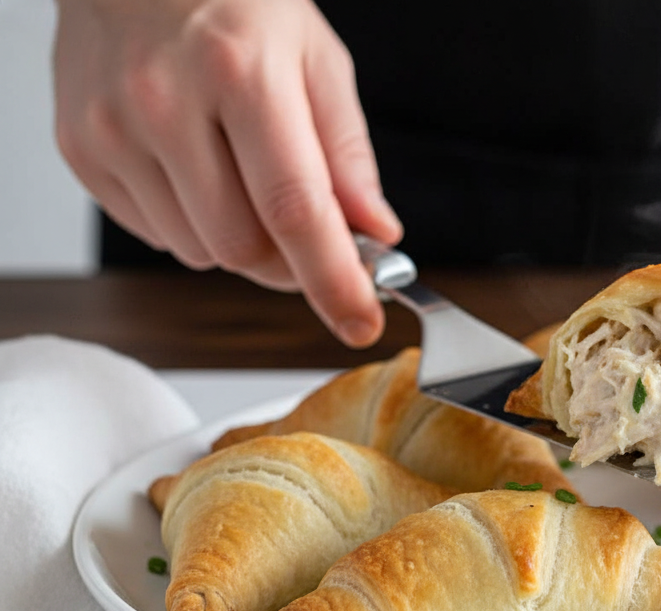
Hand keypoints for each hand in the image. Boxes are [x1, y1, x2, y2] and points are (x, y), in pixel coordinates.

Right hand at [53, 0, 400, 346]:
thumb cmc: (235, 0)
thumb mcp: (316, 59)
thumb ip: (347, 154)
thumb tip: (374, 235)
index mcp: (240, 72)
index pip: (295, 210)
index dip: (334, 281)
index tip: (360, 323)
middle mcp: (166, 102)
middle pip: (243, 247)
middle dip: (290, 262)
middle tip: (310, 234)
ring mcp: (113, 129)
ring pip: (199, 252)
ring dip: (238, 240)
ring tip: (242, 173)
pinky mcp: (80, 150)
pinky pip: (156, 235)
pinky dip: (191, 223)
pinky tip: (196, 167)